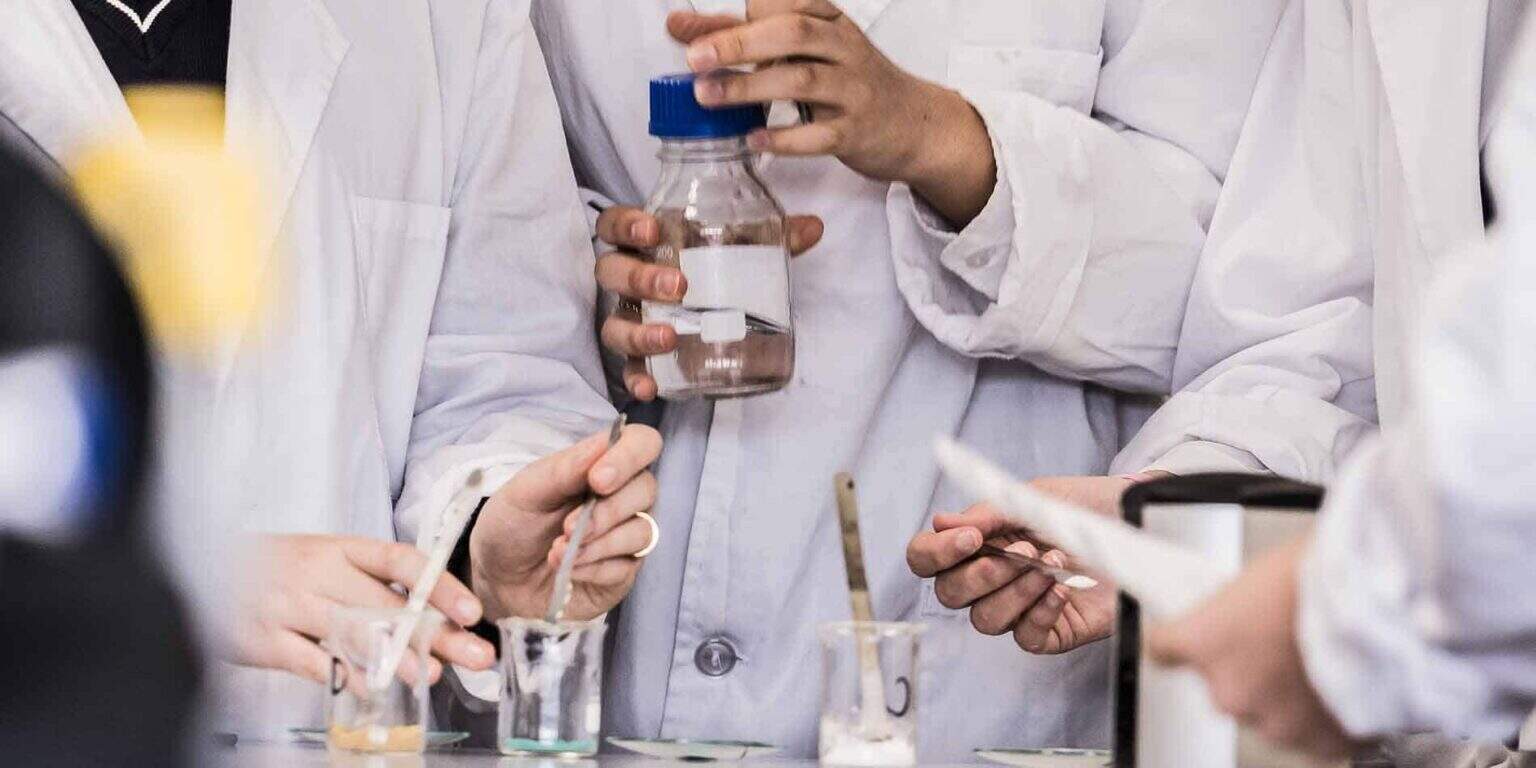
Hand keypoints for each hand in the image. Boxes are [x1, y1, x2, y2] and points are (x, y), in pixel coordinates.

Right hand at [231, 534, 494, 684]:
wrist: (204, 569)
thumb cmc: (282, 567)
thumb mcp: (328, 560)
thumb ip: (374, 587)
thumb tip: (436, 624)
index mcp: (341, 548)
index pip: (401, 560)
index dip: (440, 585)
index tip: (472, 611)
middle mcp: (318, 571)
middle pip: (386, 603)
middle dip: (437, 633)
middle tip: (476, 655)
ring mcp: (290, 605)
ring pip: (354, 631)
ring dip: (398, 657)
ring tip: (432, 675)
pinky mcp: (265, 639)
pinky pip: (314, 661)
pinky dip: (348, 676)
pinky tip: (376, 689)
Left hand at [468, 423, 661, 620]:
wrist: (495, 579)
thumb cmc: (511, 526)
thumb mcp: (525, 492)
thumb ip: (565, 469)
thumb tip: (604, 443)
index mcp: (600, 466)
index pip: (642, 444)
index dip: (630, 456)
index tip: (598, 480)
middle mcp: (621, 497)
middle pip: (646, 489)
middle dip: (607, 511)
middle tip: (568, 527)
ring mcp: (625, 536)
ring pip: (642, 532)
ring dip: (598, 543)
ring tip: (557, 552)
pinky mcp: (622, 572)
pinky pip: (626, 567)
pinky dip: (593, 568)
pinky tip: (568, 569)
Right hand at [594, 206, 822, 400]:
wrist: (706, 309)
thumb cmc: (712, 267)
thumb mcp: (741, 247)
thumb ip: (774, 237)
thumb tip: (814, 227)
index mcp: (644, 244)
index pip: (614, 225)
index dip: (625, 224)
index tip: (652, 230)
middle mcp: (627, 281)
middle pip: (611, 273)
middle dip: (639, 278)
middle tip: (679, 286)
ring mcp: (630, 320)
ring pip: (614, 325)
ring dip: (637, 332)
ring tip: (670, 337)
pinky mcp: (639, 357)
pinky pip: (628, 370)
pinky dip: (635, 379)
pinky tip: (650, 388)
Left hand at [668, 0, 994, 222]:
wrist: (915, 124)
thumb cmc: (850, 81)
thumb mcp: (806, 51)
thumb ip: (744, 38)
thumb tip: (681, 26)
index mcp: (829, 20)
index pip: (782, 3)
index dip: (737, 14)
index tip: (687, 30)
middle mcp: (844, 49)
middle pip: (793, 33)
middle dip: (740, 43)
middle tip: (694, 59)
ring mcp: (854, 91)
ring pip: (803, 81)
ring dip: (750, 88)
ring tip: (707, 97)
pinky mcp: (857, 133)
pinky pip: (821, 134)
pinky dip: (785, 138)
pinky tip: (753, 140)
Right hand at [905, 475, 1150, 652]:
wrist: (1139, 521)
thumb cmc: (1086, 505)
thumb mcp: (1035, 497)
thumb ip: (988, 512)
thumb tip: (941, 523)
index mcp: (978, 543)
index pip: (927, 559)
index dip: (937, 553)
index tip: (970, 538)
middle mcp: (991, 579)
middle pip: (950, 594)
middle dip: (982, 574)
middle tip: (1021, 552)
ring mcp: (1020, 606)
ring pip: (985, 620)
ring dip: (1015, 591)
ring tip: (1051, 565)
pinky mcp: (1052, 630)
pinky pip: (1026, 637)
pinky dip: (1039, 613)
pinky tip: (1061, 590)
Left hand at [1145, 539, 1357, 758]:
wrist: (1387, 605)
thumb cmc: (1327, 574)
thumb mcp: (1263, 574)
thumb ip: (1239, 607)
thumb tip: (1241, 612)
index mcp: (1204, 642)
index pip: (1164, 650)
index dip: (1181, 642)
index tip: (1187, 637)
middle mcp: (1231, 690)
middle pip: (1224, 687)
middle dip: (1249, 670)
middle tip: (1281, 642)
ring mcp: (1277, 722)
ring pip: (1269, 715)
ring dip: (1287, 696)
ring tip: (1319, 661)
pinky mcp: (1322, 744)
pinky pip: (1314, 735)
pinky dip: (1325, 715)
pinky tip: (1341, 683)